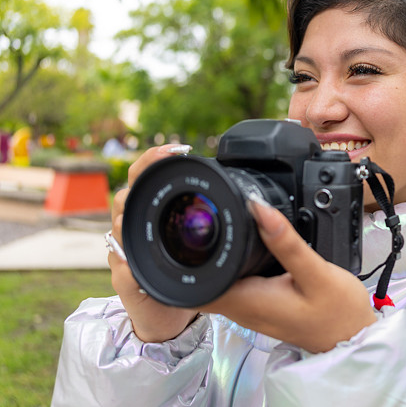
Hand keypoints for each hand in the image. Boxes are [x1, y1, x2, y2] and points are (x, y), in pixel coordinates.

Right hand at [109, 145, 198, 342]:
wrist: (168, 314)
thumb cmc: (182, 271)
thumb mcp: (193, 238)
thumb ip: (200, 212)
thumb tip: (228, 181)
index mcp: (149, 214)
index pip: (144, 177)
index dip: (154, 159)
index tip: (177, 148)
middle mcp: (132, 231)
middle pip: (124, 198)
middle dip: (138, 186)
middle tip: (157, 177)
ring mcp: (126, 256)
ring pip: (120, 230)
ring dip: (129, 221)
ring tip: (141, 214)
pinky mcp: (126, 284)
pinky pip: (124, 272)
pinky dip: (130, 267)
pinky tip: (136, 265)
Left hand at [197, 196, 376, 352]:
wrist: (353, 337)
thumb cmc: (338, 311)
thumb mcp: (316, 272)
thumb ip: (287, 242)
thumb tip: (260, 210)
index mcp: (247, 301)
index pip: (192, 286)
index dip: (181, 260)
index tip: (185, 230)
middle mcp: (241, 309)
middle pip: (198, 281)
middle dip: (194, 252)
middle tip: (203, 218)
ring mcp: (249, 310)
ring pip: (215, 281)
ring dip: (214, 258)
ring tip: (221, 227)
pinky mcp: (259, 306)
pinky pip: (233, 284)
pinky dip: (232, 265)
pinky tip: (245, 248)